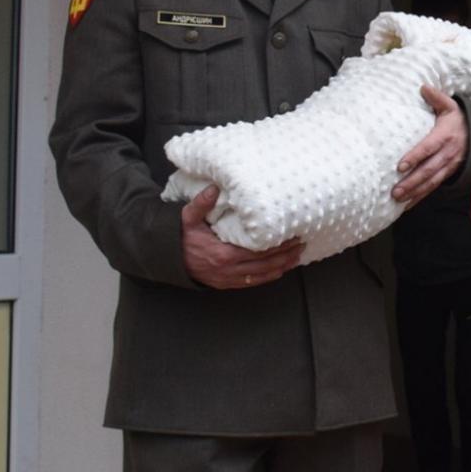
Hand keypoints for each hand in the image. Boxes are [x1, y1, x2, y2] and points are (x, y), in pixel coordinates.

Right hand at [180, 185, 304, 288]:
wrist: (168, 259)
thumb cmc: (181, 237)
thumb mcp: (187, 217)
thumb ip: (201, 204)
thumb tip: (214, 188)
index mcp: (223, 253)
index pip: (259, 251)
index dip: (278, 246)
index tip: (293, 236)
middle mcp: (229, 269)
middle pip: (265, 264)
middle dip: (286, 255)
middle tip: (301, 244)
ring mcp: (228, 278)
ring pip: (262, 275)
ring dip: (281, 267)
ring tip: (297, 257)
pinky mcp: (226, 283)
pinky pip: (252, 282)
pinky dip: (268, 277)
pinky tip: (279, 270)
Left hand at [391, 86, 468, 202]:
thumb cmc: (458, 119)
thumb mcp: (450, 105)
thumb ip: (436, 97)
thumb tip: (422, 87)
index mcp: (446, 135)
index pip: (429, 148)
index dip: (415, 157)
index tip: (400, 166)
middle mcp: (448, 153)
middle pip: (429, 170)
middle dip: (412, 181)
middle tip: (395, 190)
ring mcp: (449, 165)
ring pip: (431, 182)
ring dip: (415, 192)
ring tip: (398, 199)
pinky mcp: (448, 173)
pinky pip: (434, 187)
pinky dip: (421, 197)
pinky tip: (407, 205)